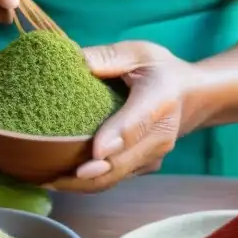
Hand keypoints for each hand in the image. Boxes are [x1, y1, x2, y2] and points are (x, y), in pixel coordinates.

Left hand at [46, 42, 200, 192]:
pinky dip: (87, 183)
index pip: (136, 124)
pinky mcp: (144, 168)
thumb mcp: (138, 52)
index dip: (114, 139)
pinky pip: (114, 179)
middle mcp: (159, 136)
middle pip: (120, 162)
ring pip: (114, 177)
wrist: (194, 97)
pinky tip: (57, 178)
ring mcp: (152, 157)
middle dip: (84, 174)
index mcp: (159, 101)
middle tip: (46, 176)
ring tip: (43, 179)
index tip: (94, 152)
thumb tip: (71, 61)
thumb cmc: (161, 70)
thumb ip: (107, 57)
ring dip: (79, 184)